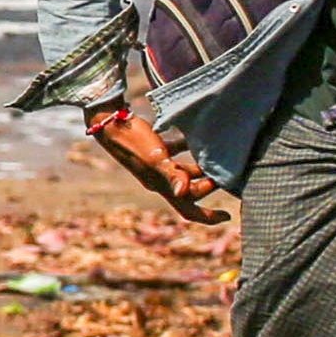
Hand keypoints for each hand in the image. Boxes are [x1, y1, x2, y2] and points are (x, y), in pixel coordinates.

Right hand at [86, 103, 225, 219]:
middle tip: (227, 175)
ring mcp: (155, 164)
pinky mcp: (152, 149)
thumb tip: (185, 191)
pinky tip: (195, 135)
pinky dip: (186, 147)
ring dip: (200, 168)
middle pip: (188, 190)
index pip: (187, 209)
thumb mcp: (154, 157)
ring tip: (217, 158)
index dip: (208, 216)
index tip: (228, 214)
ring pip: (183, 171)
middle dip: (208, 186)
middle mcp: (159, 178)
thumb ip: (171, 174)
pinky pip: (174, 152)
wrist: (107, 121)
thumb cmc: (133, 140)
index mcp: (160, 186)